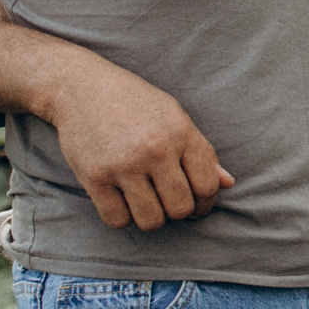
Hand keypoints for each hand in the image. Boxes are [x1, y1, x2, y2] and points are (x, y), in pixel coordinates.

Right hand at [44, 60, 233, 230]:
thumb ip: (202, 152)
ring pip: (151, 220)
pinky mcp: (94, 177)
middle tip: (168, 202)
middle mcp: (156, 150)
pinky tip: (121, 200)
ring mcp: (124, 165)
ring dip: (151, 218)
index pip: (207, 186)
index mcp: (181, 133)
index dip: (205, 202)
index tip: (195, 204)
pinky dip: (122, 217)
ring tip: (145, 201)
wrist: (80, 87)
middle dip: (178, 212)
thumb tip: (228, 183)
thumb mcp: (174, 117)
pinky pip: (118, 220)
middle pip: (181, 208)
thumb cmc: (134, 103)